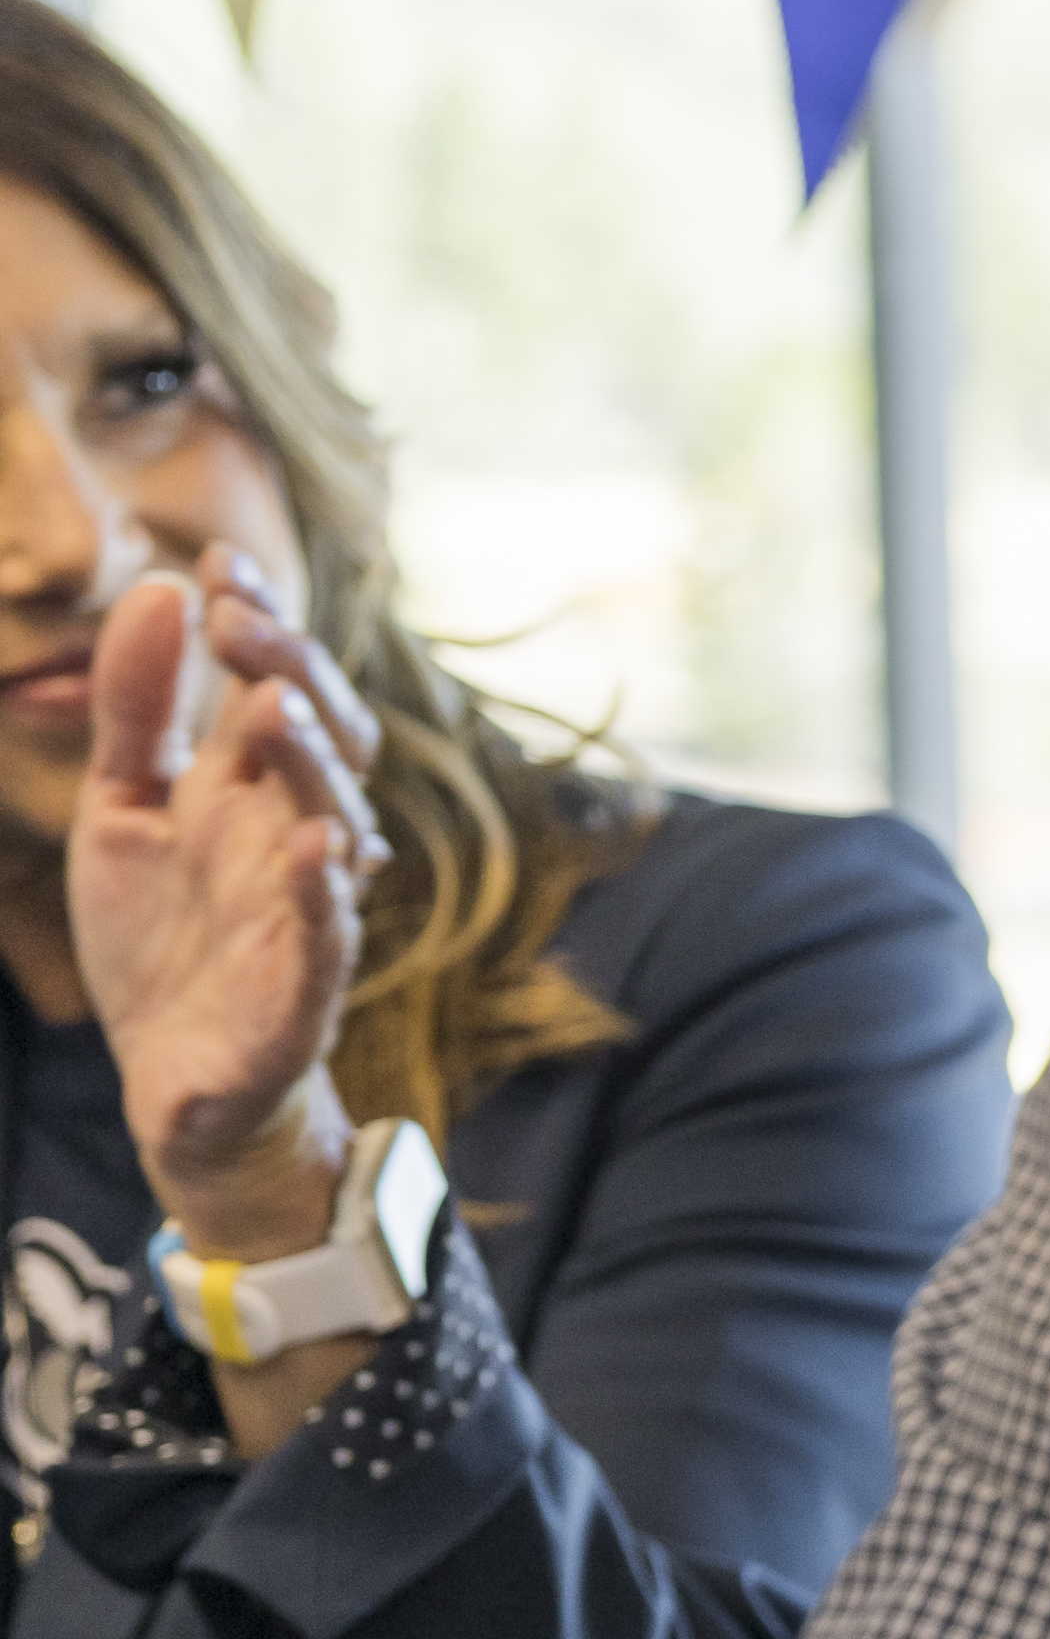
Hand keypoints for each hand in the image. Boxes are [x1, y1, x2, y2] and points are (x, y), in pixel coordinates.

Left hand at [68, 552, 384, 1259]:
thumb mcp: (122, 804)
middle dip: (291, 673)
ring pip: (338, 820)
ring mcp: (307, 906)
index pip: (282, 686)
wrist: (176, 1076)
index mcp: (254, 788)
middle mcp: (295, 835)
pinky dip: (327, 893)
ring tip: (270, 709)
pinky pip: (332, 934)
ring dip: (313, 764)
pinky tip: (317, 847)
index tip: (222, 562)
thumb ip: (137, 706)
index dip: (264, 625)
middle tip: (238, 619)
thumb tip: (162, 589)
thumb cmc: (162, 937)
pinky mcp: (304, 986)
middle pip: (327, 738)